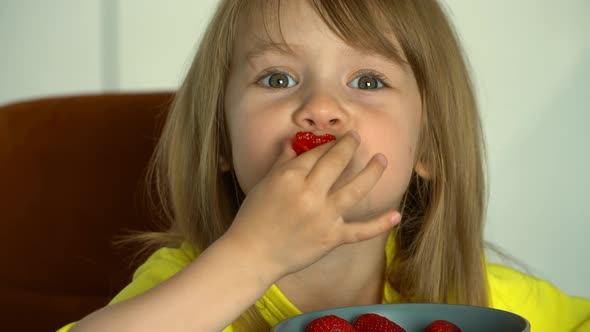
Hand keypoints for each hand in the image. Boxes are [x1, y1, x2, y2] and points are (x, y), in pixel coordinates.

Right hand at [223, 131, 400, 278]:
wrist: (251, 254)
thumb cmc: (253, 217)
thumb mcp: (265, 183)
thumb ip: (282, 162)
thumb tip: (294, 144)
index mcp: (290, 177)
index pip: (316, 153)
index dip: (329, 143)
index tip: (337, 139)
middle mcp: (309, 193)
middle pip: (337, 162)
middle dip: (350, 146)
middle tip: (357, 138)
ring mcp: (323, 216)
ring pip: (355, 189)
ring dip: (372, 172)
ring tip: (382, 159)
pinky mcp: (331, 238)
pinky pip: (360, 231)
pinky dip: (380, 224)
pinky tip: (397, 215)